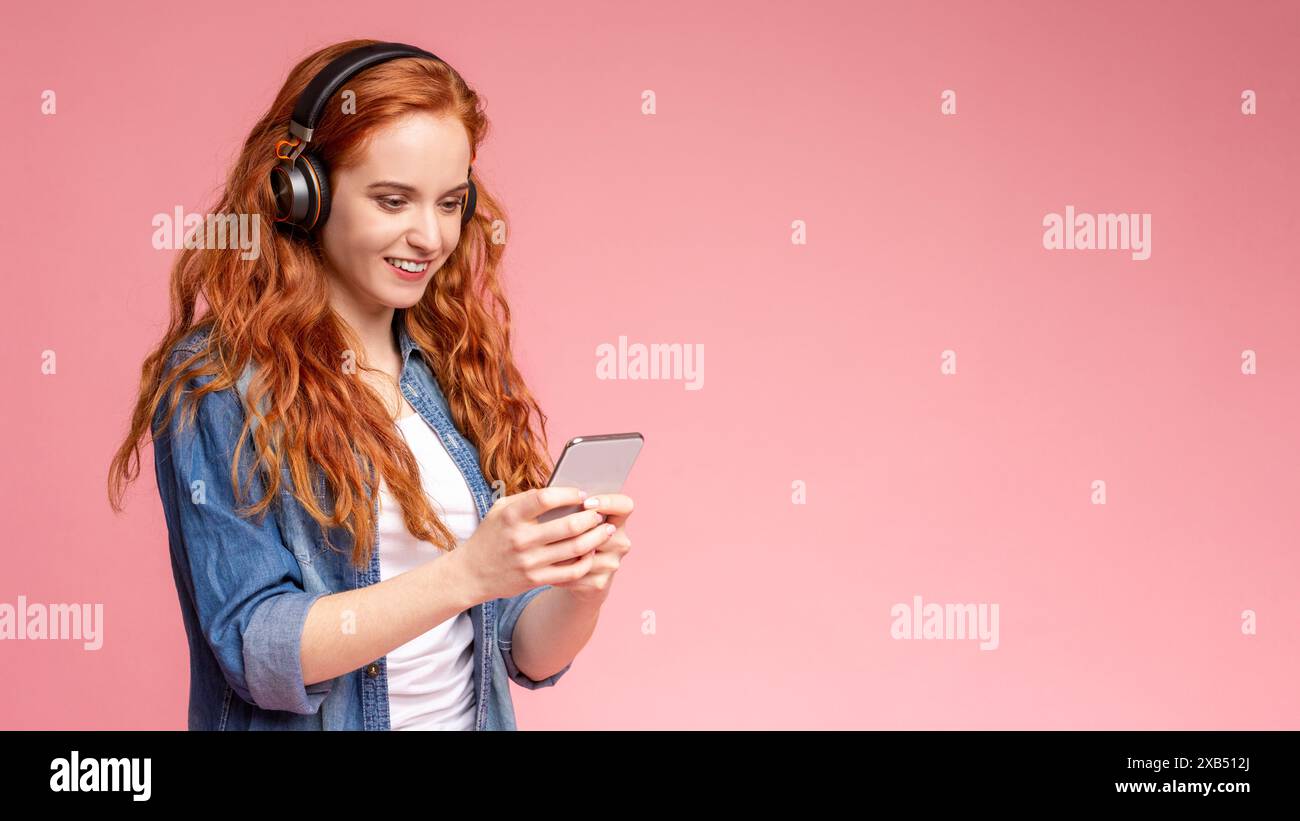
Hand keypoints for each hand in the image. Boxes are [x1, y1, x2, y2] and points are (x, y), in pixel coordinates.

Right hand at [450, 487, 608, 603]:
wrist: (471, 573)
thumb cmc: (490, 535)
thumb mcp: (500, 510)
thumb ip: (526, 498)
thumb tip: (560, 489)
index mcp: (511, 516)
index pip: (546, 499)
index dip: (569, 494)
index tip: (582, 493)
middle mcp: (521, 539)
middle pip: (568, 525)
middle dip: (591, 517)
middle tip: (600, 512)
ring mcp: (529, 562)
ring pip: (575, 549)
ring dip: (596, 537)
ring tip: (606, 529)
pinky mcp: (536, 580)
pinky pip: (571, 572)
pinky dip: (586, 561)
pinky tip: (591, 552)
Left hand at [549, 492, 634, 602]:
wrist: (577, 578)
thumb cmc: (573, 538)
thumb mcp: (577, 520)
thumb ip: (573, 509)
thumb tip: (555, 501)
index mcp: (618, 521)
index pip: (625, 505)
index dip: (608, 502)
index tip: (586, 503)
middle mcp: (620, 543)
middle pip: (601, 531)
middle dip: (579, 528)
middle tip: (556, 524)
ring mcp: (612, 564)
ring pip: (585, 553)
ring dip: (562, 549)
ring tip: (545, 545)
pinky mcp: (600, 583)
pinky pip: (575, 572)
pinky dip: (558, 568)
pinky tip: (547, 564)